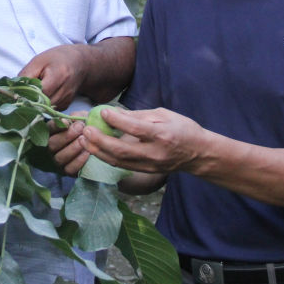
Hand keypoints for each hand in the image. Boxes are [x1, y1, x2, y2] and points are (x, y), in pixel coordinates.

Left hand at [18, 44, 87, 109]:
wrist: (80, 63)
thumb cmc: (57, 59)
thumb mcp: (39, 61)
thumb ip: (26, 76)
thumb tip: (12, 90)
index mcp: (59, 76)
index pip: (39, 93)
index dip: (25, 95)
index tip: (15, 94)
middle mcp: (65, 91)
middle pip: (41, 104)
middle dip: (28, 102)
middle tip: (18, 97)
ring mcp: (66, 100)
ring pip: (44, 110)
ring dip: (34, 105)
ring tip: (27, 97)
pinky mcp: (66, 106)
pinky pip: (49, 110)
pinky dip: (42, 106)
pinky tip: (38, 98)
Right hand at [47, 116, 88, 175]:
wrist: (96, 145)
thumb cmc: (85, 129)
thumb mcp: (81, 120)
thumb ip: (77, 117)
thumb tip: (74, 118)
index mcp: (52, 133)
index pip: (48, 129)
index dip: (56, 125)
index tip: (66, 121)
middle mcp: (51, 148)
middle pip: (52, 144)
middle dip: (67, 136)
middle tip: (80, 129)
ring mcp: (57, 160)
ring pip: (60, 157)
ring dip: (73, 148)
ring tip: (84, 141)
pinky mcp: (66, 171)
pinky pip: (69, 168)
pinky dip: (78, 161)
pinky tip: (87, 152)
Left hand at [79, 106, 206, 174]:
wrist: (198, 154)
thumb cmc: (182, 128)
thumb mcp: (164, 115)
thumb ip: (139, 116)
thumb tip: (114, 113)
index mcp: (162, 135)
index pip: (136, 129)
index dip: (117, 121)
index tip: (103, 111)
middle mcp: (155, 153)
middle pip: (122, 150)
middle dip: (101, 141)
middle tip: (86, 130)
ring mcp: (150, 165)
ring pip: (119, 161)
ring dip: (99, 151)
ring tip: (85, 140)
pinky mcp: (146, 172)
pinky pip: (122, 166)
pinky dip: (106, 158)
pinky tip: (96, 149)